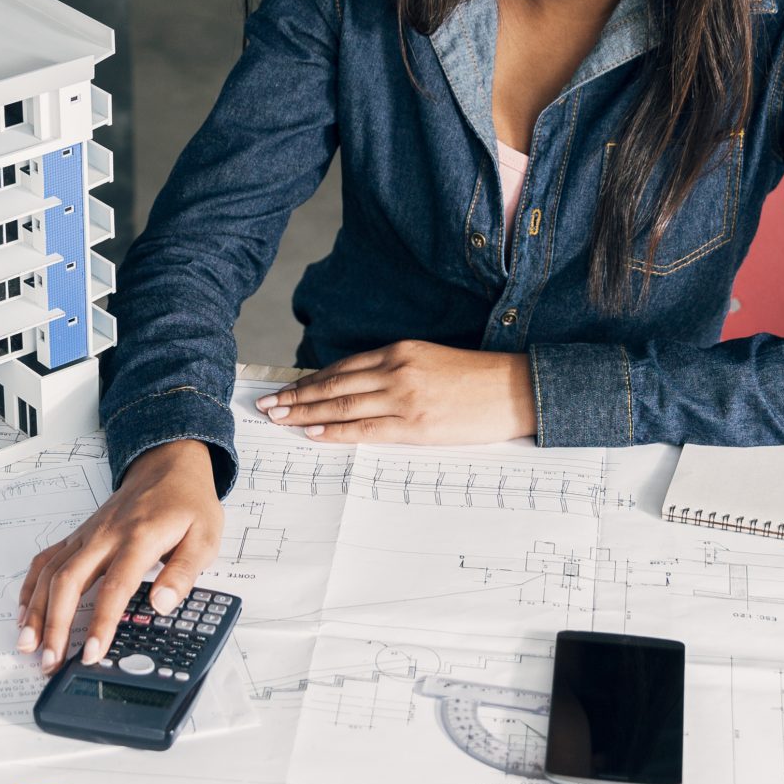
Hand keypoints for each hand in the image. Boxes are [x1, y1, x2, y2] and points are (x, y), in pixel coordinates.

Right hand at [16, 439, 222, 671]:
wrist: (168, 466)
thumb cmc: (187, 504)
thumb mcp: (205, 537)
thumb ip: (184, 572)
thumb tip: (163, 605)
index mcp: (139, 539)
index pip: (114, 587)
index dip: (100, 623)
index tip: (92, 654)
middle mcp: (105, 536)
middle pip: (69, 583)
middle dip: (56, 626)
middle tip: (50, 661)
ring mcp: (87, 535)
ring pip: (50, 573)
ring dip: (36, 612)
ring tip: (28, 646)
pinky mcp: (78, 536)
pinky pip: (46, 560)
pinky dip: (31, 587)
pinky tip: (25, 613)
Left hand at [256, 341, 535, 444]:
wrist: (517, 390)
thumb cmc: (478, 379)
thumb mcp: (432, 360)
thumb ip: (397, 369)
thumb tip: (360, 388)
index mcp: (400, 350)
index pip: (342, 367)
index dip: (310, 380)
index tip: (286, 389)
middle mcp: (397, 370)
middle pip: (334, 385)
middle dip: (296, 397)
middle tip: (266, 406)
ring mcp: (404, 397)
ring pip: (342, 406)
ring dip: (305, 413)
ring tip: (278, 419)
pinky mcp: (416, 425)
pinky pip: (365, 430)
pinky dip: (335, 431)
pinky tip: (313, 433)